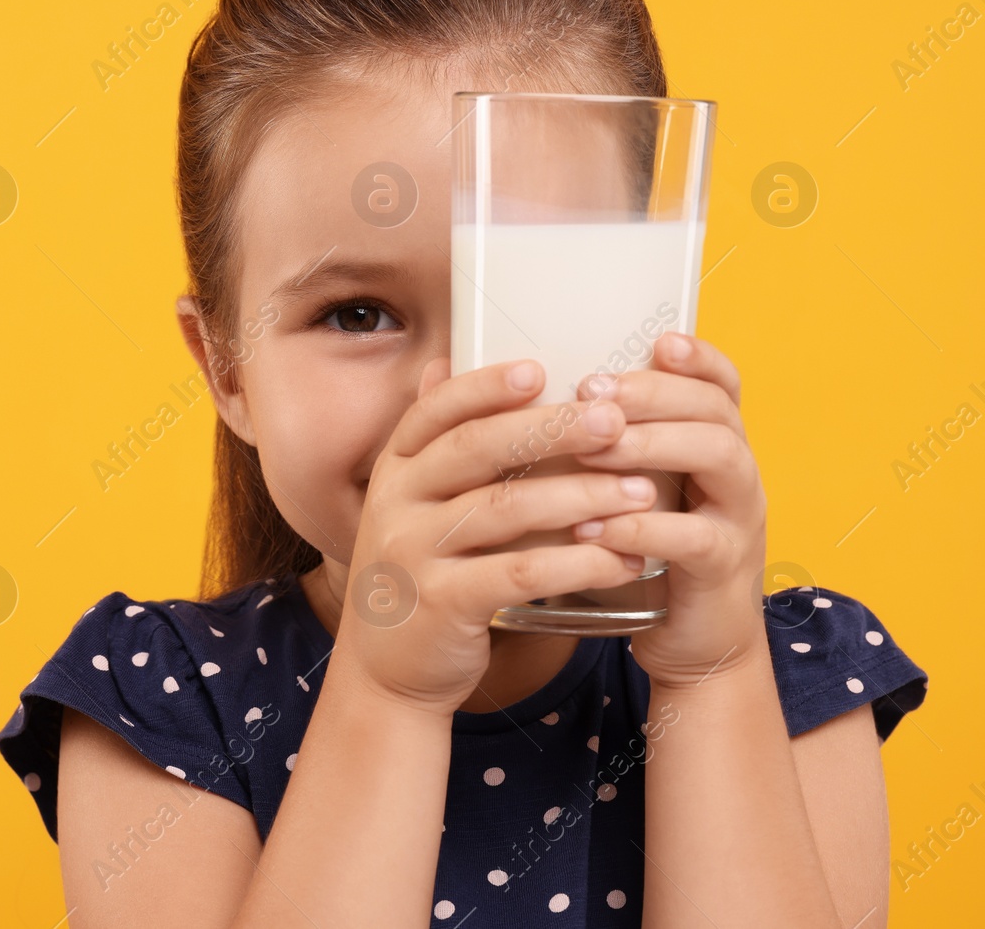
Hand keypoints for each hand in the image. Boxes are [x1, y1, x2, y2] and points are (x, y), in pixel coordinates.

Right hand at [332, 356, 659, 721]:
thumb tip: (446, 360)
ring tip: (643, 492)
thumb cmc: (420, 576)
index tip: (539, 370)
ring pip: (505, 509)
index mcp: (394, 470)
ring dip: (580, 496)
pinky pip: (519, 573)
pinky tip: (622, 559)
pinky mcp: (442, 603)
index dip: (485, 388)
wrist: (387, 671)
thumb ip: (434, 444)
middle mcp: (395, 504)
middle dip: (551, 429)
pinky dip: (577, 562)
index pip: (435, 412)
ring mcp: (413, 553)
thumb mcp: (412, 505)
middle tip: (615, 420)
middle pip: (476, 449)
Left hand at [570, 332, 768, 686]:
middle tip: (593, 390)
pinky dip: (642, 527)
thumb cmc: (643, 551)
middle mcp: (736, 473)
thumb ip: (601, 443)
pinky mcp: (722, 570)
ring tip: (593, 449)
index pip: (722, 384)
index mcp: (713, 445)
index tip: (658, 340)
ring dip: (650, 446)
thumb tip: (522, 393)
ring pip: (717, 458)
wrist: (689, 641)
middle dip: (654, 393)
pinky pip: (694, 538)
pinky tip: (592, 526)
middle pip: (715, 410)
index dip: (699, 358)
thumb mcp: (630, 489)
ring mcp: (738, 519)